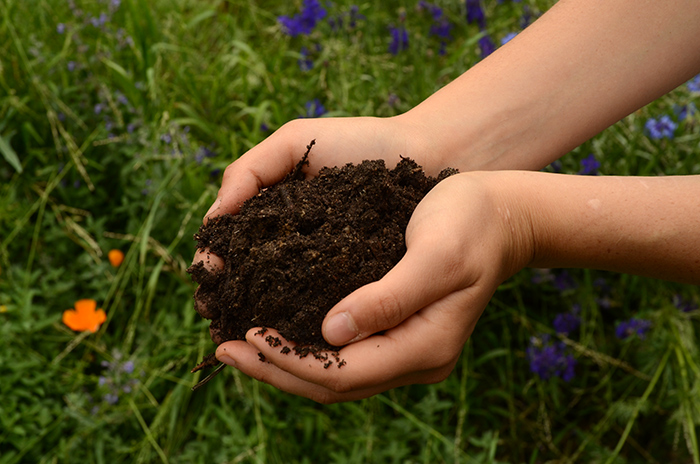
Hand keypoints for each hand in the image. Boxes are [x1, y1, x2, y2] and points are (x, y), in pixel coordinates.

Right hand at [193, 115, 446, 317]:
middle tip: (216, 315)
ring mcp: (320, 266)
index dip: (213, 262)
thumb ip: (249, 170)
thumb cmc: (359, 142)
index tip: (208, 273)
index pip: (228, 246)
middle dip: (227, 299)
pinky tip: (290, 335)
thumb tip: (212, 220)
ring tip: (244, 335)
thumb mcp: (295, 142)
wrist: (423, 154)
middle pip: (247, 280)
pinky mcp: (352, 283)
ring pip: (279, 300)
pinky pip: (322, 306)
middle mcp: (290, 244)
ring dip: (258, 318)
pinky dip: (302, 321)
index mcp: (270, 213)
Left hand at [214, 172, 533, 402]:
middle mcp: (416, 359)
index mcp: (425, 346)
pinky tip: (278, 330)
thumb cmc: (471, 225)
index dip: (290, 360)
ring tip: (239, 344)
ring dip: (285, 364)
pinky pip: (344, 356)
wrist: (502, 216)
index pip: (344, 373)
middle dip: (276, 370)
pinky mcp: (399, 334)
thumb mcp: (435, 256)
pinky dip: (305, 349)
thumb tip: (330, 332)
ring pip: (335, 375)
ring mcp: (408, 351)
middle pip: (333, 384)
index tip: (246, 336)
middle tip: (224, 349)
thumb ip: (388, 299)